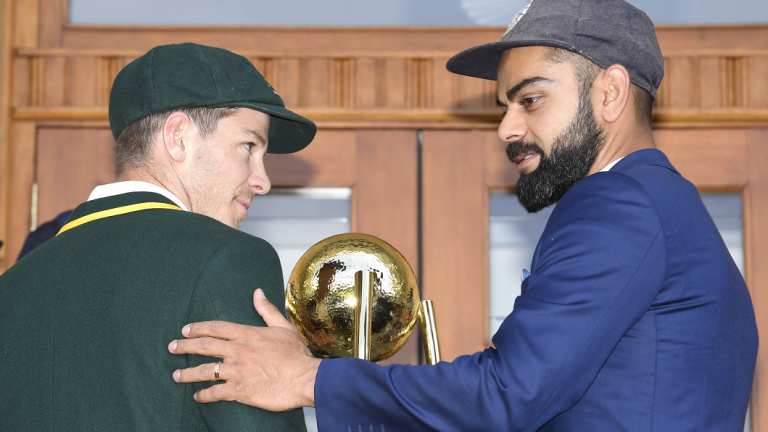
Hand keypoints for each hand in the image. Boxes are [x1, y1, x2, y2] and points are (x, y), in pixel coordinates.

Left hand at [168, 288, 320, 410]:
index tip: (186, 330)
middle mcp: (237, 351)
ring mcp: (236, 371)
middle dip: (185, 347)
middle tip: (172, 347)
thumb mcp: (283, 326)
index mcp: (246, 334)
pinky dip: (204, 395)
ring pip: (205, 371)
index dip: (198, 328)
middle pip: (204, 346)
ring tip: (176, 375)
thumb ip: (267, 310)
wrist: (304, 378)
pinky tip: (198, 397)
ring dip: (188, 373)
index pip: (215, 328)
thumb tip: (257, 292)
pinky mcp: (239, 390)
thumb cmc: (296, 354)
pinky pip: (215, 392)